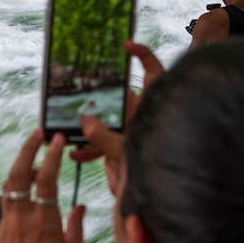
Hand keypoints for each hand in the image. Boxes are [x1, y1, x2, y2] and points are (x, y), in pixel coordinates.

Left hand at [0, 131, 84, 242]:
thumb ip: (75, 227)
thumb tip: (79, 205)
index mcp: (44, 227)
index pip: (46, 182)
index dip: (51, 157)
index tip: (56, 140)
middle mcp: (22, 223)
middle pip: (19, 176)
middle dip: (27, 150)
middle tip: (38, 134)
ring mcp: (7, 228)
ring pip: (9, 188)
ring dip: (20, 167)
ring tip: (35, 158)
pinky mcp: (0, 236)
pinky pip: (7, 205)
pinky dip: (17, 190)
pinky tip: (28, 191)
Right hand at [69, 41, 163, 191]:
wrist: (170, 197)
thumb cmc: (157, 167)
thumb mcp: (125, 150)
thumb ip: (103, 136)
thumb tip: (84, 121)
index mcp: (152, 105)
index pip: (152, 68)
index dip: (141, 53)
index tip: (125, 45)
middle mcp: (145, 115)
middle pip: (122, 97)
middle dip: (99, 99)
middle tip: (82, 96)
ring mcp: (137, 130)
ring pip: (111, 122)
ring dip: (91, 130)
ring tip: (73, 133)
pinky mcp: (130, 148)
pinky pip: (108, 143)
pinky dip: (93, 149)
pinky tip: (77, 156)